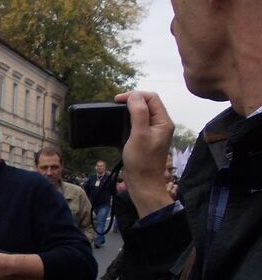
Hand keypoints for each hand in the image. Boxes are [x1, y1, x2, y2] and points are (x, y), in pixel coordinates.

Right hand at [115, 91, 175, 217]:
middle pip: (147, 104)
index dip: (135, 95)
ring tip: (116, 113)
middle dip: (132, 101)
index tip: (117, 100)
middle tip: (116, 105)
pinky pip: (137, 124)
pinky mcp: (145, 139)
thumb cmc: (142, 162)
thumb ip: (139, 113)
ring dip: (129, 110)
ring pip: (142, 113)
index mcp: (163, 122)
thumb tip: (134, 96)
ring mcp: (153, 132)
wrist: (143, 184)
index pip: (151, 98)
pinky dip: (128, 121)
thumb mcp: (139, 135)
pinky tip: (119, 125)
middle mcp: (161, 125)